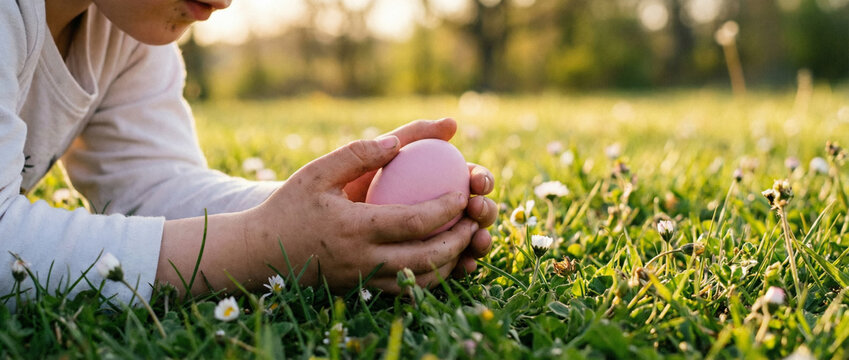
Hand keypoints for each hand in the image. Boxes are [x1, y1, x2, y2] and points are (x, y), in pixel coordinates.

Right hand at [246, 135, 480, 291]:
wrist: (260, 253)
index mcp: (354, 227)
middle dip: (460, 239)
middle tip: (473, 219)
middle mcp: (363, 259)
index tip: (463, 193)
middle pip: (428, 258)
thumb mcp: (317, 171)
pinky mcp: (362, 290)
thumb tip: (399, 142)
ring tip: (463, 238)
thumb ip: (358, 153)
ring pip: (422, 280)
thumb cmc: (289, 206)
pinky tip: (439, 256)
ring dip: (450, 261)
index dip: (447, 209)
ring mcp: (364, 279)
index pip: (415, 222)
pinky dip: (430, 275)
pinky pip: (406, 289)